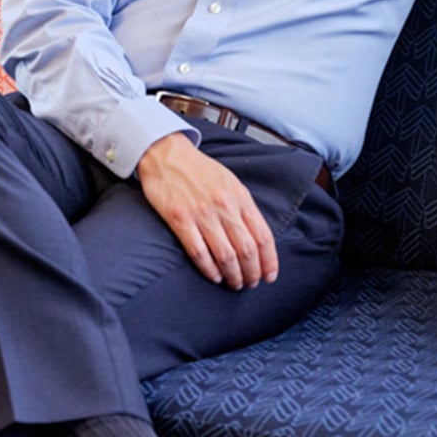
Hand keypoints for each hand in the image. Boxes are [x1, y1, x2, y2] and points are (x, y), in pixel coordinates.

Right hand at [135, 132, 278, 289]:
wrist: (167, 153)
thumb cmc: (199, 170)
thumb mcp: (230, 182)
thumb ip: (243, 207)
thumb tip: (257, 238)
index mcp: (240, 196)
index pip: (263, 236)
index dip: (269, 260)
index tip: (270, 275)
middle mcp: (224, 205)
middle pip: (247, 249)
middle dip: (252, 272)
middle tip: (251, 283)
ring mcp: (202, 213)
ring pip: (226, 255)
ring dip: (233, 275)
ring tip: (234, 284)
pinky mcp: (180, 218)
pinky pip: (199, 252)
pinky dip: (209, 269)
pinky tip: (214, 276)